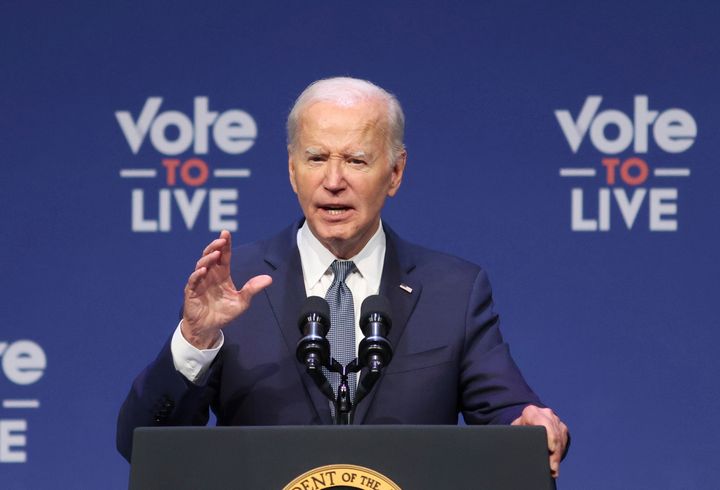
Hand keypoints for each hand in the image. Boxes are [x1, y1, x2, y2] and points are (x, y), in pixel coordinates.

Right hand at [181, 230, 271, 348]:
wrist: (209, 328)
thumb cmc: (224, 313)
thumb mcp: (242, 301)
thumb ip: (252, 289)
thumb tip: (269, 279)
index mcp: (222, 274)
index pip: (223, 256)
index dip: (225, 244)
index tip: (226, 233)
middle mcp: (210, 275)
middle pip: (211, 256)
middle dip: (215, 246)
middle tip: (221, 239)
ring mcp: (200, 282)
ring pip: (201, 265)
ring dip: (208, 258)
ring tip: (215, 254)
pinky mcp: (191, 292)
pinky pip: (193, 280)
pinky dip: (197, 274)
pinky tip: (203, 271)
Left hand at [512, 405, 568, 477]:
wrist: (526, 421)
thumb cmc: (518, 428)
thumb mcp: (514, 430)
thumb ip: (516, 436)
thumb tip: (515, 449)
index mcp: (532, 412)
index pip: (543, 422)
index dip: (549, 436)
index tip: (551, 449)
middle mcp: (546, 413)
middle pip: (554, 434)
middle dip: (554, 452)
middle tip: (552, 467)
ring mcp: (555, 420)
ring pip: (560, 440)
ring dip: (557, 456)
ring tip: (553, 470)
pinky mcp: (562, 428)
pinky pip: (564, 442)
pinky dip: (560, 455)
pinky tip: (556, 466)